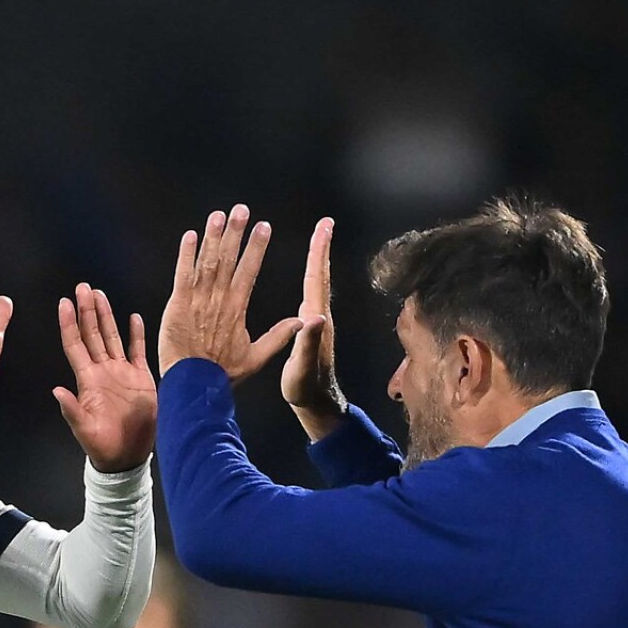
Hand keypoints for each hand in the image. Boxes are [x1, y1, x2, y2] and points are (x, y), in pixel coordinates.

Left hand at [53, 284, 156, 472]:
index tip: (64, 303)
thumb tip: (57, 391)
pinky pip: (137, 350)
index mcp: (87, 380)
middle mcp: (102, 371)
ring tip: (100, 295)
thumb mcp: (84, 430)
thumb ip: (72, 410)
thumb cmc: (103, 445)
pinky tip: (133, 317)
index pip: (75, 345)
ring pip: (112, 337)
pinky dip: (136, 334)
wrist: (127, 455)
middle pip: (92, 334)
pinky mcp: (140, 378)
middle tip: (83, 288)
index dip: (69, 324)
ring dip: (106, 316)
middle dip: (87, 310)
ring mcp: (121, 373)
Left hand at [156, 204, 302, 381]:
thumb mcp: (256, 357)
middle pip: (229, 259)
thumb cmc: (224, 373)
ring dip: (213, 237)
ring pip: (207, 262)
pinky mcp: (178, 305)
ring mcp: (198, 301)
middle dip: (235, 232)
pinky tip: (191, 235)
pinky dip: (186, 254)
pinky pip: (182, 275)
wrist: (195, 385)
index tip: (263, 226)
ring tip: (219, 214)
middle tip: (241, 208)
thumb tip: (303, 322)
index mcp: (238, 309)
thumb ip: (278, 336)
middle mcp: (219, 299)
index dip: (256, 247)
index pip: (249, 271)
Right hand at [281, 217, 348, 439]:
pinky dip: (310, 278)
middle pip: (320, 275)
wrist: (318, 404)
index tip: (323, 227)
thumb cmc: (306, 388)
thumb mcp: (303, 366)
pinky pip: (311, 294)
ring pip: (318, 284)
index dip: (318, 252)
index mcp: (315, 321)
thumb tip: (314, 317)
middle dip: (321, 248)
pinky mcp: (314, 329)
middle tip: (325, 224)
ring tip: (317, 241)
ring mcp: (318, 323)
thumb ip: (308, 342)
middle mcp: (320, 317)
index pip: (315, 279)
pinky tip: (307, 277)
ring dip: (317, 260)